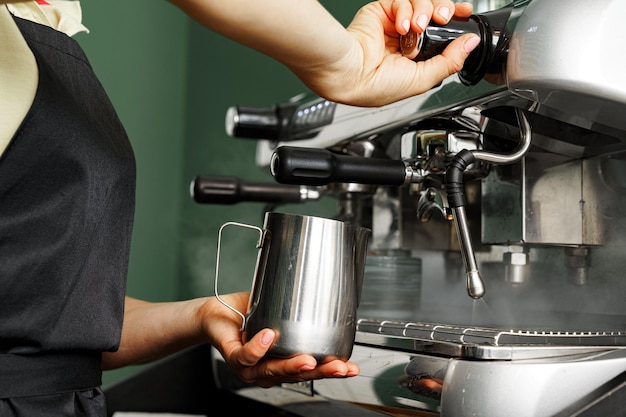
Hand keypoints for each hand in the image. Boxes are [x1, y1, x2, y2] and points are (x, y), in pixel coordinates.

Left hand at [202, 292, 359, 387]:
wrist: (214, 314)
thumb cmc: (245, 316)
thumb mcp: (277, 315)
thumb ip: (298, 315)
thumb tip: (327, 295)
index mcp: (282, 362)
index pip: (310, 370)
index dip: (331, 369)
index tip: (351, 367)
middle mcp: (268, 371)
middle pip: (296, 376)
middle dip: (321, 372)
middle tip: (339, 367)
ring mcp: (250, 367)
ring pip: (272, 370)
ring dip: (292, 365)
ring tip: (309, 359)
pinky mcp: (233, 357)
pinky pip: (246, 356)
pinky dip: (258, 347)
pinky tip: (269, 337)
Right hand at [313, 0, 478, 105]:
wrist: (351, 74)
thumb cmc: (376, 86)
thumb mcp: (423, 79)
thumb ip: (450, 61)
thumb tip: (471, 43)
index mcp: (416, 57)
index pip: (442, 32)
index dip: (455, 21)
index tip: (464, 15)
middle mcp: (406, 39)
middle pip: (435, 12)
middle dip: (443, 11)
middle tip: (442, 18)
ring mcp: (394, 24)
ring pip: (422, 3)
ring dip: (424, 11)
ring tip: (417, 27)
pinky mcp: (381, 12)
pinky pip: (403, 0)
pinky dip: (406, 10)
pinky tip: (402, 26)